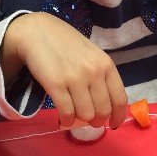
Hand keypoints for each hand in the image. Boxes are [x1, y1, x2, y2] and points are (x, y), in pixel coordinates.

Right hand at [3, 13, 127, 127]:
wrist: (37, 32)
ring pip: (86, 114)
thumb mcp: (91, 55)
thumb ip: (100, 75)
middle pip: (103, 110)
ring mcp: (75, 78)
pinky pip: (67, 112)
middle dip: (97, 121)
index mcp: (106, 64)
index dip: (118, 116)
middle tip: (89, 120)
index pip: (119, 98)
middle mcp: (94, 72)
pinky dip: (66, 120)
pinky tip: (64, 117)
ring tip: (73, 115)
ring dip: (80, 120)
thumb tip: (106, 106)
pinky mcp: (56, 84)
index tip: (114, 124)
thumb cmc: (65, 43)